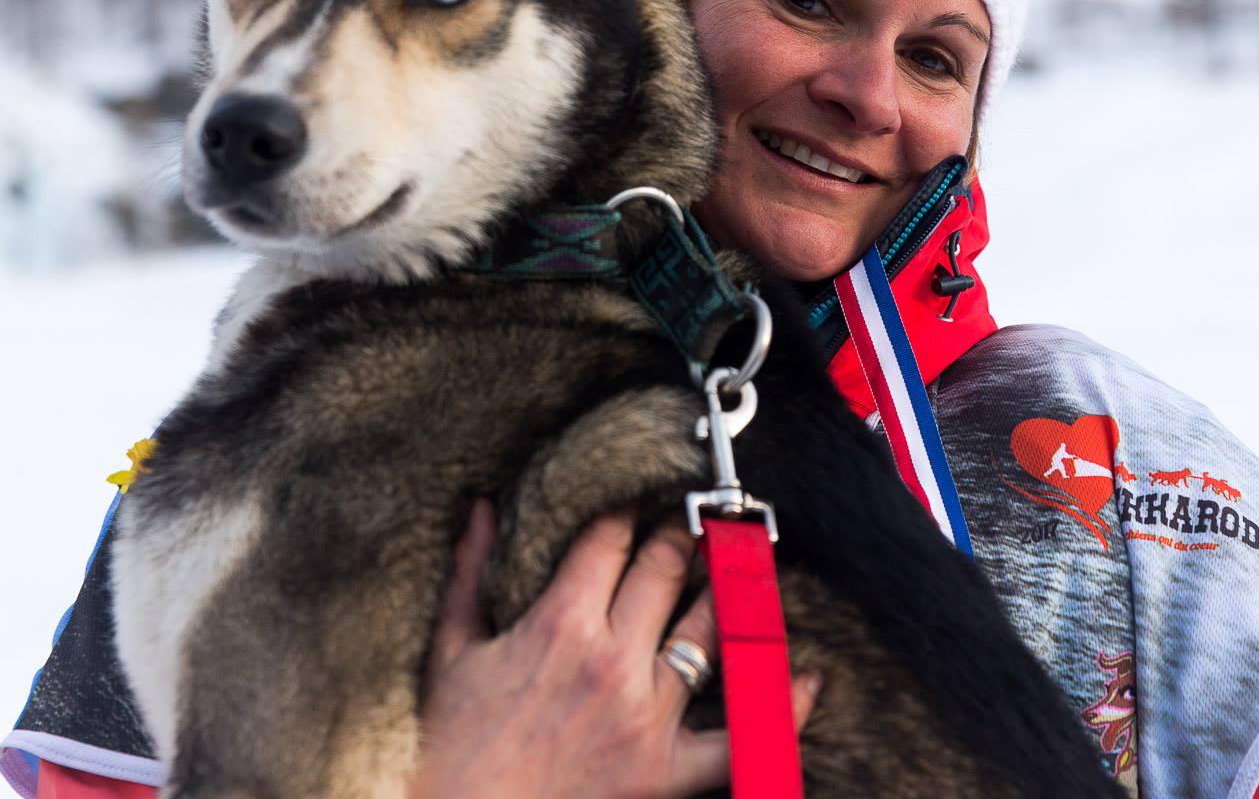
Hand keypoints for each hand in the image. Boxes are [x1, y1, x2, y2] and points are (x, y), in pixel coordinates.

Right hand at [409, 499, 817, 798]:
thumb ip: (469, 571)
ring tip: (743, 561)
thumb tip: (481, 507)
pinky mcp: (667, 770)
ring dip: (732, 587)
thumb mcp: (451, 649)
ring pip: (711, 629)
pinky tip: (808, 675)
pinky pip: (739, 736)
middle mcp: (613, 661)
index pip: (610, 536)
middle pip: (667, 567)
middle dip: (683, 531)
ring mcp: (647, 714)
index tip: (642, 488)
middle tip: (696, 515)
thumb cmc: (450, 744)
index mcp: (560, 624)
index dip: (629, 502)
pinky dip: (781, 705)